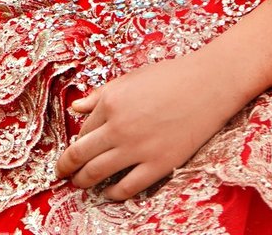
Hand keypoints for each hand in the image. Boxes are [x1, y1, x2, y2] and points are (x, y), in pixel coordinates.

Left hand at [53, 52, 241, 200]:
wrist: (208, 85)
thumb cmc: (170, 77)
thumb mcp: (130, 79)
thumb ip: (100, 95)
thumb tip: (76, 107)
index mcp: (110, 103)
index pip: (83, 130)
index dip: (77, 141)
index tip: (76, 148)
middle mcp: (118, 127)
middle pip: (81, 155)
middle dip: (67, 167)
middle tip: (62, 173)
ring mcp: (138, 148)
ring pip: (97, 173)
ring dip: (83, 182)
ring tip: (80, 184)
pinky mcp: (158, 164)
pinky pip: (128, 187)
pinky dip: (113, 194)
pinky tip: (109, 193)